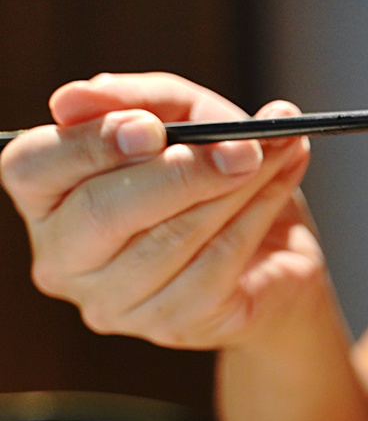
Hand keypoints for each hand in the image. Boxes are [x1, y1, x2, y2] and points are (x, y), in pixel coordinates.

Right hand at [0, 72, 322, 349]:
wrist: (278, 258)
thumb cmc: (215, 179)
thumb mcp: (186, 117)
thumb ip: (139, 99)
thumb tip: (80, 96)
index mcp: (46, 199)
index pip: (33, 168)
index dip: (90, 145)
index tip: (150, 127)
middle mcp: (65, 259)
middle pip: (101, 212)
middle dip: (179, 172)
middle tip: (240, 147)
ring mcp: (114, 303)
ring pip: (169, 238)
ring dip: (231, 189)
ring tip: (271, 154)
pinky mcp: (172, 325)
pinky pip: (215, 263)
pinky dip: (256, 216)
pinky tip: (280, 186)